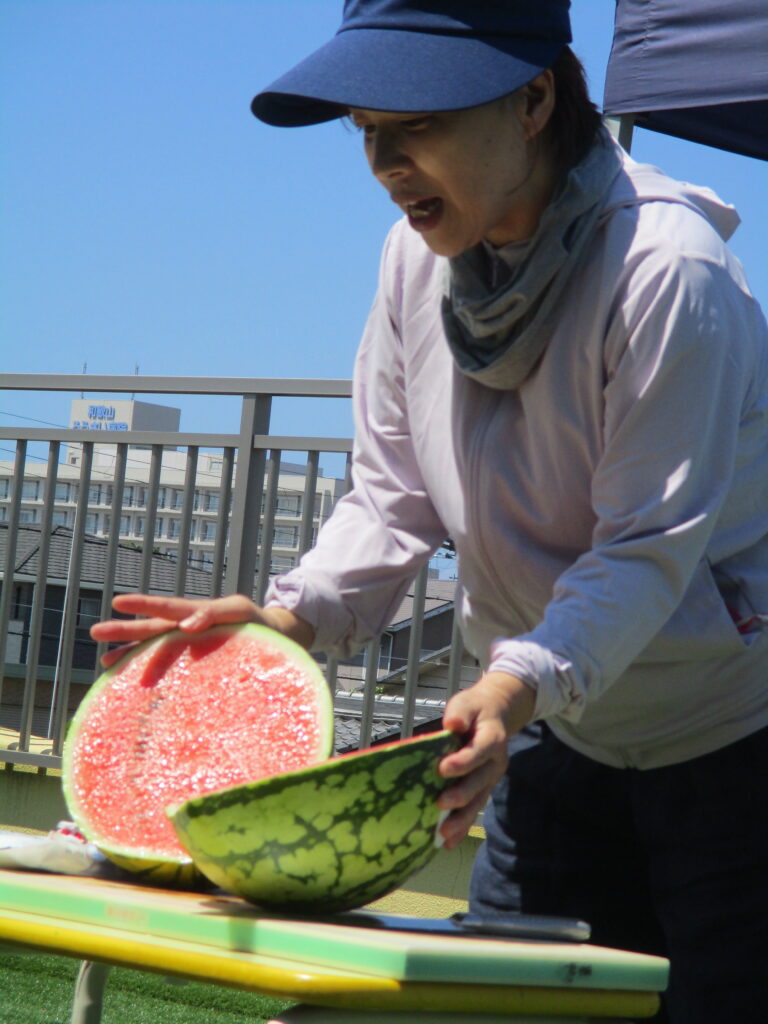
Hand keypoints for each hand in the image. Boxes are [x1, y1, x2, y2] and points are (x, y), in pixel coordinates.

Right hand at [90, 593, 314, 667]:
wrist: (272, 635)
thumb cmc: (259, 624)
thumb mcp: (242, 612)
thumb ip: (217, 614)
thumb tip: (188, 626)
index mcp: (203, 613)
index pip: (173, 609)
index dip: (149, 607)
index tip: (126, 604)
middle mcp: (190, 626)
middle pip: (155, 626)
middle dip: (127, 630)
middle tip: (95, 632)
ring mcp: (188, 642)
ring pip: (155, 645)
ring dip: (131, 652)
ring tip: (105, 661)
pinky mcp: (191, 657)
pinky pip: (165, 661)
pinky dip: (145, 666)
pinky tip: (125, 677)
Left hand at [438, 672, 535, 849]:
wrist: (494, 715)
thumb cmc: (475, 710)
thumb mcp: (467, 702)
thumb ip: (461, 711)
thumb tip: (452, 722)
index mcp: (493, 739)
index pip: (479, 752)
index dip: (463, 761)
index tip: (442, 768)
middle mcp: (495, 763)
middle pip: (479, 782)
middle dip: (460, 795)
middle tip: (439, 803)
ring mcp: (490, 780)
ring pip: (478, 802)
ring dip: (461, 819)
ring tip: (443, 833)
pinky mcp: (482, 790)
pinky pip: (473, 810)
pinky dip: (462, 827)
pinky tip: (448, 842)